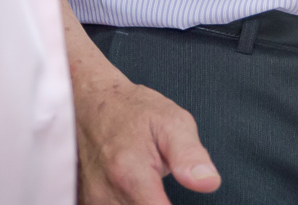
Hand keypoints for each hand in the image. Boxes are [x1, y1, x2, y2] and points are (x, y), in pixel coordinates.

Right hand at [74, 70, 220, 204]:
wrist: (91, 102)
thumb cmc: (134, 111)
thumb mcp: (171, 122)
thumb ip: (190, 155)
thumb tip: (209, 182)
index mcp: (130, 173)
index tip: (177, 199)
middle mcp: (106, 192)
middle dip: (160, 203)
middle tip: (161, 180)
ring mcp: (93, 200)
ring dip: (144, 203)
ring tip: (148, 182)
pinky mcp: (87, 202)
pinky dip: (130, 203)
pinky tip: (135, 190)